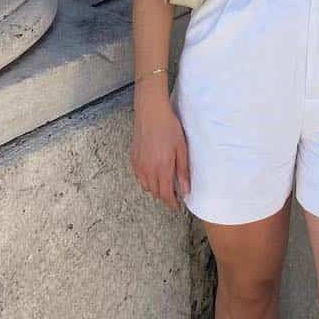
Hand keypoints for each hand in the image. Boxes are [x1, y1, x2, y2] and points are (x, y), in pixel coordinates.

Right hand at [130, 97, 189, 211]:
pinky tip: (153, 170)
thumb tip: (185, 189)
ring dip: (155, 187)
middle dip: (164, 195)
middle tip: (173, 192)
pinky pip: (139, 176)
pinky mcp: (133, 158)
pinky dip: (146, 178)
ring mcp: (139, 165)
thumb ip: (183, 170)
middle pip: (155, 192)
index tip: (176, 206)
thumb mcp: (181, 148)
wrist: (151, 112)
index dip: (171, 203)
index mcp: (162, 169)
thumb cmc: (168, 127)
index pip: (165, 195)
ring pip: (146, 186)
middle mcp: (148, 170)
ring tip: (164, 181)